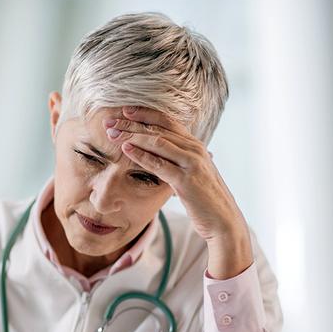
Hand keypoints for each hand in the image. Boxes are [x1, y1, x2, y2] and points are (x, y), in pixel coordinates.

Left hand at [106, 106, 252, 278]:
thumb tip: (161, 156)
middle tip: (109, 120)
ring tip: (112, 133)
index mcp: (195, 145)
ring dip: (131, 135)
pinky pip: (159, 164)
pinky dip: (141, 155)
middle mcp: (195, 149)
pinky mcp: (186, 180)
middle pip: (159, 128)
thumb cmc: (205, 200)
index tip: (124, 110)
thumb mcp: (192, 175)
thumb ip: (179, 162)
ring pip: (157, 141)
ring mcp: (192, 163)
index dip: (145, 113)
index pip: (168, 121)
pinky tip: (125, 150)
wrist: (223, 221)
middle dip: (132, 122)